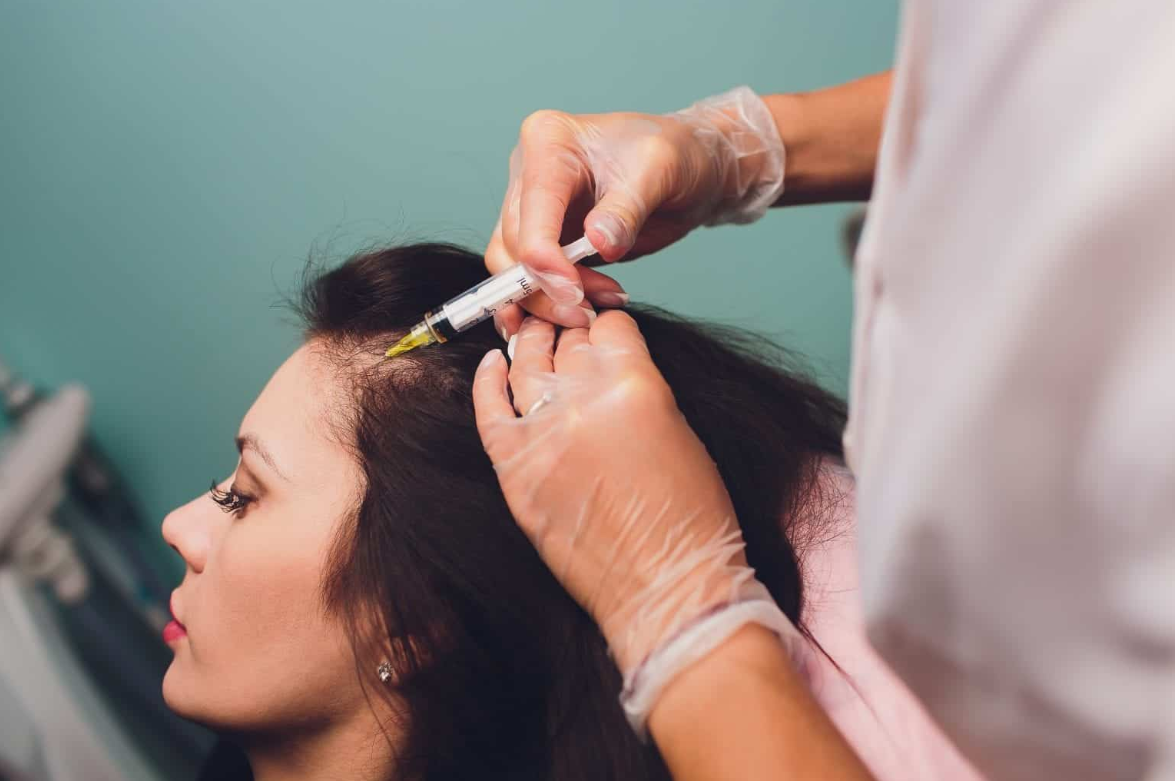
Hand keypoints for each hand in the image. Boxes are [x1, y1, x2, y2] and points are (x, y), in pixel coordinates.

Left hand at [471, 312, 766, 675]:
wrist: (665, 587)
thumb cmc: (689, 519)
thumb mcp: (681, 431)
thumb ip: (643, 388)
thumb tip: (613, 369)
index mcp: (634, 384)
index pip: (611, 326)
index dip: (610, 324)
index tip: (606, 329)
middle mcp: (582, 399)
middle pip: (568, 342)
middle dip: (572, 331)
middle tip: (569, 328)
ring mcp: (542, 433)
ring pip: (526, 363)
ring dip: (530, 343)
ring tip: (531, 334)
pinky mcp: (514, 469)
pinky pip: (488, 409)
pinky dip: (486, 381)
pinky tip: (492, 364)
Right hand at [486, 87, 785, 335]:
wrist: (690, 167)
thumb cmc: (677, 155)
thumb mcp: (661, 173)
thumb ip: (626, 210)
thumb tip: (598, 244)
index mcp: (549, 142)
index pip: (530, 215)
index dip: (546, 262)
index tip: (575, 295)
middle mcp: (528, 171)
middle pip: (511, 246)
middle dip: (548, 287)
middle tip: (590, 309)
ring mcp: (531, 205)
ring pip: (511, 267)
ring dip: (547, 299)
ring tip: (597, 305)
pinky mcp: (542, 235)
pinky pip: (528, 276)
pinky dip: (550, 299)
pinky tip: (585, 305)